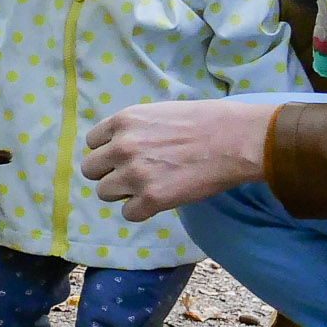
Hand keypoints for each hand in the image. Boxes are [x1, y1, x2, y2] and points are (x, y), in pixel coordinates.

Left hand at [79, 99, 275, 220]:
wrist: (236, 140)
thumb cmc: (206, 121)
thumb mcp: (161, 112)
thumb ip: (136, 128)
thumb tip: (121, 144)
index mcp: (124, 121)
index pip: (92, 142)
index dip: (107, 151)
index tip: (123, 156)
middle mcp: (122, 147)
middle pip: (91, 170)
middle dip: (109, 173)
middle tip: (133, 175)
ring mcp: (134, 174)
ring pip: (104, 193)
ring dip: (123, 193)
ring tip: (148, 187)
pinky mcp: (151, 199)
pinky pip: (128, 214)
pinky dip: (141, 210)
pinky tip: (160, 199)